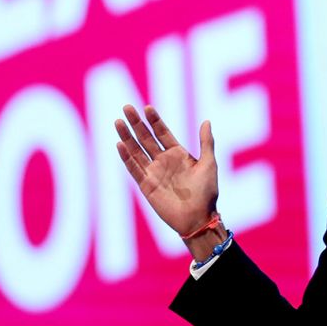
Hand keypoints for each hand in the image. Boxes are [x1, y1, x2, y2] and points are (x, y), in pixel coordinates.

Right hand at [113, 104, 220, 252]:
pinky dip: (126, 157)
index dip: (155, 120)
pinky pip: (134, 168)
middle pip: (146, 138)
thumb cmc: (207, 192)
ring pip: (136, 150)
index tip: (147, 107)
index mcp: (178, 154)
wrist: (199, 218)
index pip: (162, 132)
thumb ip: (206, 143)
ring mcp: (153, 172)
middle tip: (126, 107)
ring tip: (118, 122)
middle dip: (136, 123)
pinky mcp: (146, 185)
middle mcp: (163, 161)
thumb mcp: (209, 164)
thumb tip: (206, 121)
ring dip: (127, 136)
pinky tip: (119, 144)